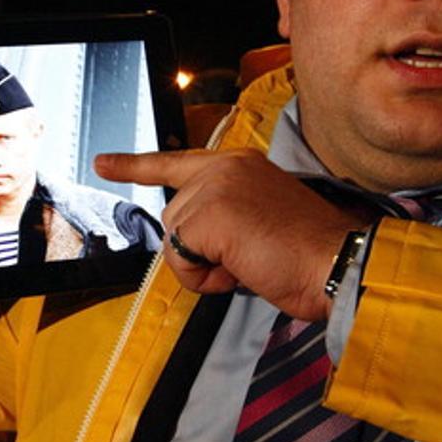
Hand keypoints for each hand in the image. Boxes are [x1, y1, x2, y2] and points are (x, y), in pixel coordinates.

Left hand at [95, 148, 365, 319]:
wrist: (338, 262)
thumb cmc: (309, 253)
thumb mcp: (259, 221)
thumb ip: (223, 218)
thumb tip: (192, 242)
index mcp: (239, 164)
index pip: (175, 162)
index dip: (135, 166)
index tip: (103, 162)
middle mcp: (224, 167)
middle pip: (174, 219)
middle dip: (198, 251)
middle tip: (247, 257)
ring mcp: (213, 188)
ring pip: (175, 242)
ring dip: (205, 267)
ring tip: (250, 262)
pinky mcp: (206, 215)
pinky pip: (180, 260)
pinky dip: (204, 278)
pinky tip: (240, 270)